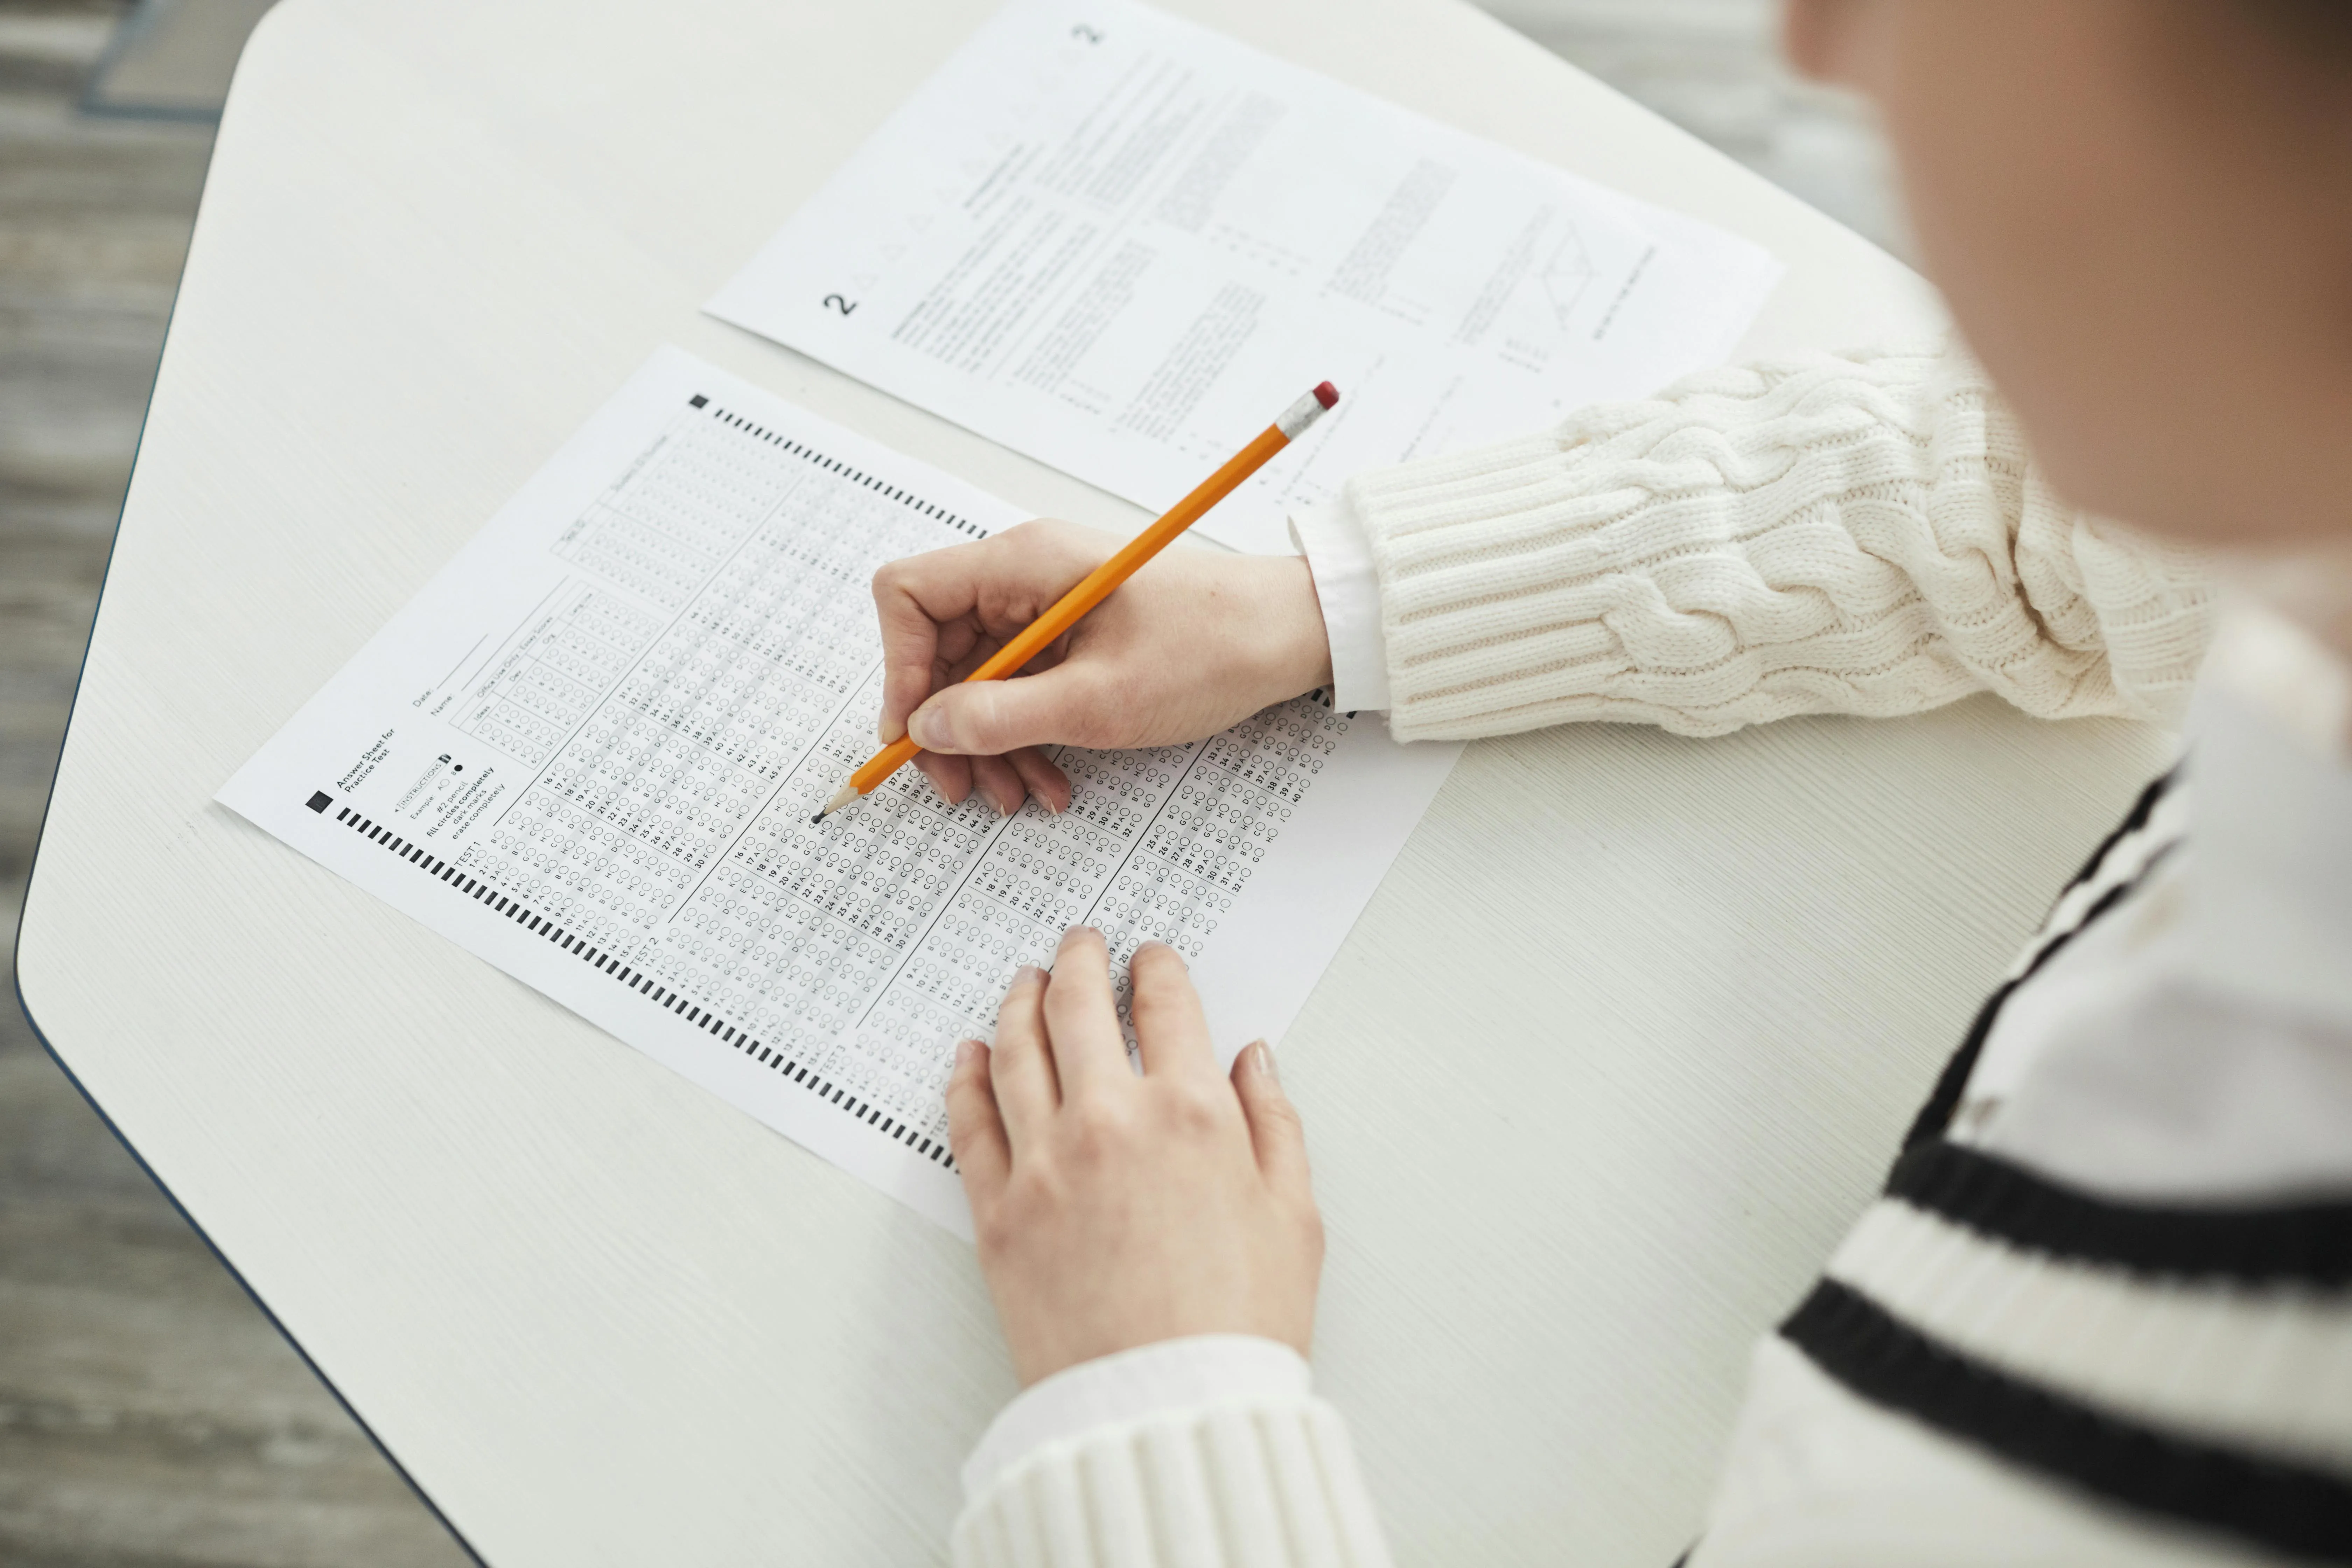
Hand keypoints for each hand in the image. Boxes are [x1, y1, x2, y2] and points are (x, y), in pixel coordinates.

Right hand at [872, 519, 1334, 814]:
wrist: (1288, 635)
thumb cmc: (1210, 649)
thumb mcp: (1099, 700)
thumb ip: (1003, 715)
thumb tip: (927, 730)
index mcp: (1022, 563)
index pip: (909, 595)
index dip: (899, 667)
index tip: (916, 734)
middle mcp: (1024, 576)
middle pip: (938, 648)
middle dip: (947, 726)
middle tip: (962, 789)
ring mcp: (1047, 608)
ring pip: (979, 680)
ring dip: (988, 744)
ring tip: (1016, 797)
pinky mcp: (1072, 638)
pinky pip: (1022, 688)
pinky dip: (1026, 737)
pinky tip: (1049, 781)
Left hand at [947, 926, 1322, 1384]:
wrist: (1166, 1412)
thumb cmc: (1238, 1327)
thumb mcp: (1295, 1218)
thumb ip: (1274, 1124)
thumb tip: (1254, 1061)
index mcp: (1192, 1115)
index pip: (1167, 1006)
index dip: (1158, 970)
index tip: (1152, 961)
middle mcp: (1111, 1122)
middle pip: (1078, 1007)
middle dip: (1080, 962)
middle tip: (1080, 944)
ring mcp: (1045, 1165)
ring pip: (1015, 1051)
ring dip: (1018, 1002)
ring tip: (1024, 981)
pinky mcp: (999, 1215)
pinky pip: (969, 1124)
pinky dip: (966, 1077)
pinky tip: (970, 1055)